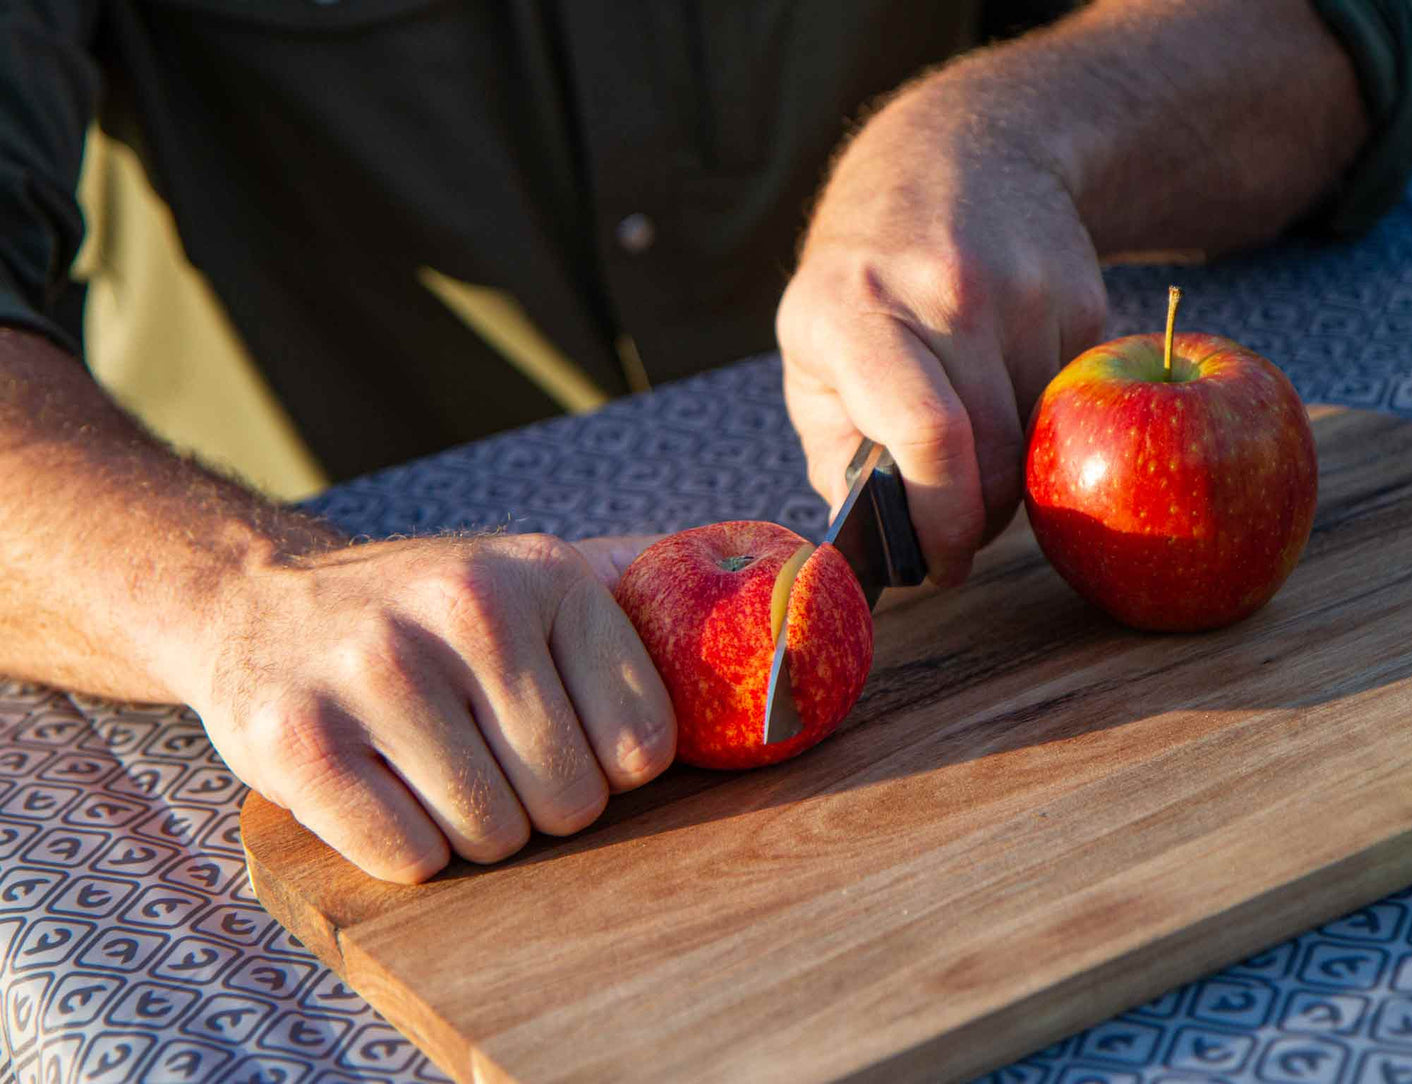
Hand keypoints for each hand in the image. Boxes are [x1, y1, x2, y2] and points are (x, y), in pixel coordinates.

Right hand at [185, 532, 672, 882]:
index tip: (563, 740)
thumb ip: (637, 586)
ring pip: (492, 839)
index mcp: (546, 576)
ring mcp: (377, 671)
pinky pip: (409, 859)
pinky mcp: (298, 739)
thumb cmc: (424, 612)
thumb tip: (763, 593)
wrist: (258, 600)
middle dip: (537, 805)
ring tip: (431, 766)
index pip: (644, 748)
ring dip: (470, 829)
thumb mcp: (531, 572)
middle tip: (486, 757)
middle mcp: (466, 609)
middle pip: (570, 803)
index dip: (607, 768)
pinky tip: (380, 786)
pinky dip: (406, 848)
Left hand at [777, 71, 1106, 584]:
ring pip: (1039, 437)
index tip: (940, 562)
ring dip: (1012, 475)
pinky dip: (1039, 426)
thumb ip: (835, 451)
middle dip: (978, 518)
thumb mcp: (811, 352)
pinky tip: (1002, 394)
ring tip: (971, 460)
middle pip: (994, 451)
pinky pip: (1069, 402)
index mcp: (855, 310)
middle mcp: (944, 292)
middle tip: (957, 538)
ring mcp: (1022, 289)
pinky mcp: (1078, 297)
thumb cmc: (858, 282)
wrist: (952, 159)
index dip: (942, 518)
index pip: (927, 432)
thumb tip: (879, 546)